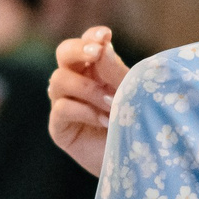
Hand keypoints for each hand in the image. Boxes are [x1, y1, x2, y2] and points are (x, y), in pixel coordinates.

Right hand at [47, 25, 127, 175]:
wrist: (139, 164)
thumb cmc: (139, 125)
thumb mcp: (132, 94)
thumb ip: (116, 72)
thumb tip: (101, 47)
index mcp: (97, 69)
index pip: (88, 42)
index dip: (92, 35)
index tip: (105, 36)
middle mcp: (78, 82)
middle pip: (63, 53)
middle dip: (77, 49)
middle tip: (95, 53)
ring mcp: (66, 104)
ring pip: (58, 80)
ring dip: (87, 88)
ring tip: (111, 103)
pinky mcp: (60, 128)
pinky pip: (61, 108)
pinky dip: (84, 110)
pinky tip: (105, 121)